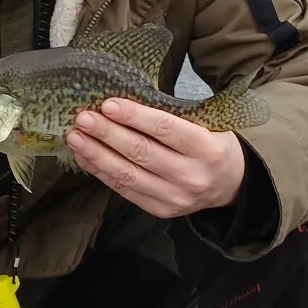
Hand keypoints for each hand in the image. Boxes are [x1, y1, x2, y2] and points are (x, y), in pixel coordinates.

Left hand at [66, 99, 245, 217]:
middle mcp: (191, 175)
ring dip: (97, 155)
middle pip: (142, 152)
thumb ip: (172, 114)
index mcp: (207, 148)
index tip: (108, 104)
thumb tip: (124, 98)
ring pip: (128, 175)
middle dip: (108, 134)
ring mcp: (175, 197)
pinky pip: (124, 190)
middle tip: (83, 118)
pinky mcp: (159, 210)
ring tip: (75, 137)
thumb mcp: (206, 123)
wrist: (231, 184)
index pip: (164, 129)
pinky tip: (85, 157)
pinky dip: (101, 173)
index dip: (134, 116)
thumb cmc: (212, 142)